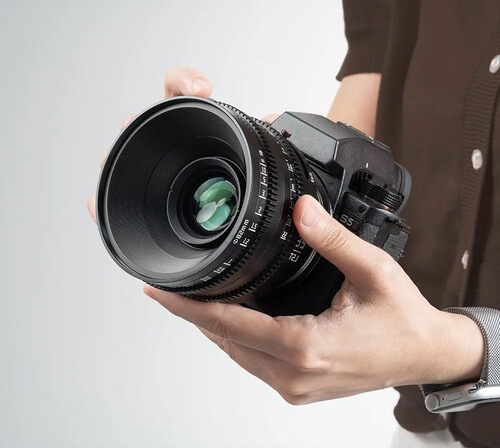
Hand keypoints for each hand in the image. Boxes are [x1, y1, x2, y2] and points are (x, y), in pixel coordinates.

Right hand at [87, 67, 278, 221]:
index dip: (184, 80)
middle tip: (150, 130)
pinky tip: (98, 204)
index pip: (176, 86)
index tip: (205, 89)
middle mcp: (165, 141)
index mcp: (190, 123)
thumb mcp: (252, 157)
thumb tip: (274, 117)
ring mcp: (149, 170)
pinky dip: (100, 201)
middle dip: (137, 121)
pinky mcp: (138, 201)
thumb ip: (264, 136)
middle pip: (138, 120)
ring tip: (124, 162)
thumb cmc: (241, 186)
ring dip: (118, 155)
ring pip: (120, 153)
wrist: (234, 226)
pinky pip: (111, 199)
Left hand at [145, 194, 484, 404]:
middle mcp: (294, 374)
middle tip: (168, 286)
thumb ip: (332, 238)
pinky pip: (252, 361)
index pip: (231, 324)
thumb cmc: (403, 320)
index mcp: (307, 346)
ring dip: (211, 325)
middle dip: (193, 312)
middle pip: (225, 340)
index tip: (159, 292)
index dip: (189, 307)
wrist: (426, 354)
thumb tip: (301, 209)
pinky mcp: (299, 387)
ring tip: (191, 297)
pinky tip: (227, 317)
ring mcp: (295, 386)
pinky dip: (233, 337)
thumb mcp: (371, 270)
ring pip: (235, 354)